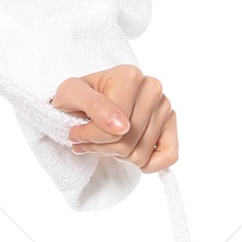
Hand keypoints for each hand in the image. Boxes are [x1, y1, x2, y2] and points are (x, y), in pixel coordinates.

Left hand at [52, 66, 177, 168]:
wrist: (88, 97)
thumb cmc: (79, 97)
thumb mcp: (70, 93)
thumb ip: (93, 105)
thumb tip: (122, 126)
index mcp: (130, 76)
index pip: (112, 129)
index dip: (88, 137)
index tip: (76, 133)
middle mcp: (153, 89)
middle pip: (126, 144)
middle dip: (102, 147)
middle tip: (89, 139)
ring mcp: (165, 107)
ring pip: (140, 155)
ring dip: (118, 156)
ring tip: (105, 142)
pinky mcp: (171, 125)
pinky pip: (168, 158)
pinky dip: (147, 164)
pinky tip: (129, 152)